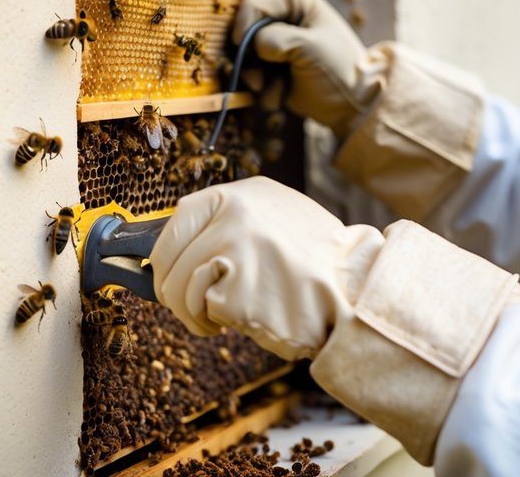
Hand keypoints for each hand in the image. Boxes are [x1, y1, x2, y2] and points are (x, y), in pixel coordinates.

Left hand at [149, 176, 384, 360]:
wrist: (355, 285)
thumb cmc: (315, 258)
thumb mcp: (272, 214)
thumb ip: (228, 222)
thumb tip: (181, 248)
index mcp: (238, 195)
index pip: (176, 222)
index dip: (164, 256)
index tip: (164, 275)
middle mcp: (232, 215)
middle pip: (169, 263)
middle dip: (175, 295)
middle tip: (196, 309)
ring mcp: (233, 250)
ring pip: (181, 290)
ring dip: (194, 315)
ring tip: (219, 320)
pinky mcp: (236, 288)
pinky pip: (206, 311)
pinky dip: (219, 323)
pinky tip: (246, 318)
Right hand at [233, 0, 374, 138]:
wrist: (353, 107)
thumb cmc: (339, 69)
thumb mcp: (309, 47)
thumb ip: (276, 39)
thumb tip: (252, 45)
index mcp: (300, 6)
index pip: (261, 3)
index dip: (246, 18)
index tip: (240, 41)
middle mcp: (287, 25)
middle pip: (248, 31)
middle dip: (249, 56)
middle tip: (255, 75)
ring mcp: (280, 51)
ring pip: (248, 59)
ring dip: (255, 77)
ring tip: (270, 88)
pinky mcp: (276, 74)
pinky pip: (256, 79)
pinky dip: (265, 90)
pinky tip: (282, 96)